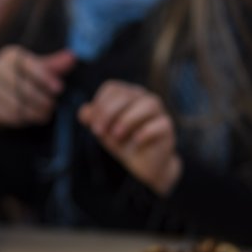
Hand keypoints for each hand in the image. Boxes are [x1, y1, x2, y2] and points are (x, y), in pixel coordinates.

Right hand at [0, 46, 75, 127]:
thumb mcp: (37, 68)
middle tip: (52, 106)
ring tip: (44, 115)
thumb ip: (54, 65)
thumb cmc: (20, 76)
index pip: (27, 65)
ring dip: (32, 112)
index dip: (44, 78)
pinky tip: (30, 118)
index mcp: (10, 56)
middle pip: (21, 87)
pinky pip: (5, 114)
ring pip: (14, 103)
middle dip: (40, 99)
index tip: (59, 89)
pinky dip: (20, 119)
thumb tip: (72, 57)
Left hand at [78, 80, 181, 195]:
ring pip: (148, 104)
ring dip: (128, 119)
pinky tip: (136, 141)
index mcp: (126, 94)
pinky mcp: (167, 126)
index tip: (92, 125)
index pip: (112, 88)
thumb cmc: (121, 140)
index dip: (99, 104)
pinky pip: (160, 123)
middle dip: (108, 112)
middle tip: (99, 132)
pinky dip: (146, 131)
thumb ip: (92, 119)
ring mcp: (158, 111)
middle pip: (127, 94)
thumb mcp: (103, 130)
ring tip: (116, 135)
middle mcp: (143, 97)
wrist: (141, 163)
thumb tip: (84, 111)